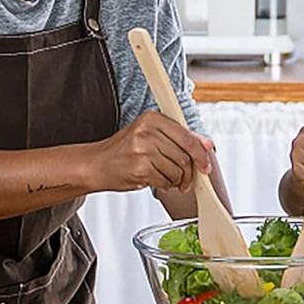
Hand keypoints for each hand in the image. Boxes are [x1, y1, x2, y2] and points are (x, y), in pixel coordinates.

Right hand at [92, 111, 211, 193]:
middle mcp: (147, 131)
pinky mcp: (140, 169)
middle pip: (184, 156)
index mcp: (152, 118)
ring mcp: (142, 150)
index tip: (205, 164)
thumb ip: (180, 138)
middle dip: (189, 172)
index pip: (187, 136)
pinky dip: (165, 185)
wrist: (97, 164)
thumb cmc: (124, 150)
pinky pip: (165, 181)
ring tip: (166, 177)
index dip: (201, 153)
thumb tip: (207, 144)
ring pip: (177, 170)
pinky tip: (156, 180)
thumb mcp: (152, 135)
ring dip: (176, 180)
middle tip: (186, 179)